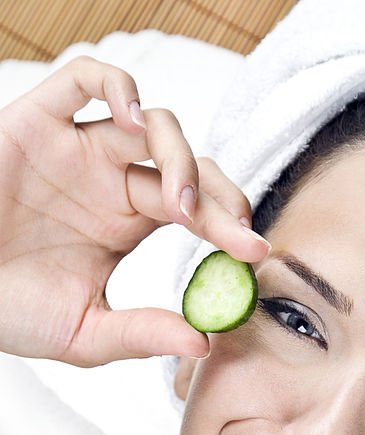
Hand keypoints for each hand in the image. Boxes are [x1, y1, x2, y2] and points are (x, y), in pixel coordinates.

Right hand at [0, 56, 268, 365]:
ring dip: (180, 157)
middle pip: (187, 165)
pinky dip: (118, 87)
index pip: (196, 210)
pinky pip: (87, 79)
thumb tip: (203, 343)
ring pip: (153, 123)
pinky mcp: (41, 120)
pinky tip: (134, 122)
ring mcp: (79, 149)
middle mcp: (111, 181)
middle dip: (220, 195)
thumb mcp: (84, 333)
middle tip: (237, 231)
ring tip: (182, 208)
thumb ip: (141, 334)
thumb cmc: (8, 310)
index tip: (258, 253)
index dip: (230, 226)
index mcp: (127, 222)